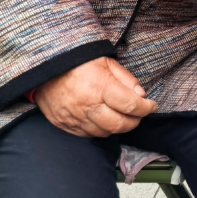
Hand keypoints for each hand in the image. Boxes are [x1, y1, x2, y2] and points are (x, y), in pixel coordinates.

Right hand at [36, 57, 156, 137]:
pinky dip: (100, 130)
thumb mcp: (107, 62)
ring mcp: (74, 117)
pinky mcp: (64, 124)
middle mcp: (87, 105)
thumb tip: (141, 96)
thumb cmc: (78, 62)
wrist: (45, 67)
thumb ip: (126, 79)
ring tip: (122, 117)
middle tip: (139, 114)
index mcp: (100, 86)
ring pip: (104, 132)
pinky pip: (87, 135)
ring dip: (117, 127)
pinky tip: (104, 121)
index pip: (131, 105)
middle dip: (134, 121)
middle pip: (119, 124)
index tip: (151, 106)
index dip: (146, 108)